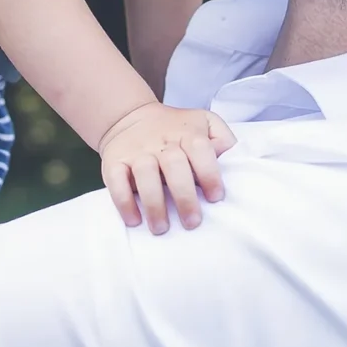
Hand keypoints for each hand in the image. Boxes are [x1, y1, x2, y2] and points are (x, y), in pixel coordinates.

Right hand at [98, 101, 235, 235]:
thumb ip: (222, 138)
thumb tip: (231, 161)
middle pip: (174, 165)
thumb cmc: (175, 129)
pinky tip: (134, 219)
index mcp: (187, 134)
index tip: (215, 198)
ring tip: (161, 228)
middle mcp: (161, 142)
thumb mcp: (204, 123)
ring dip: (154, 204)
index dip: (209, 174)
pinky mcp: (114, 162)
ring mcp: (137, 152)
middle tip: (192, 222)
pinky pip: (116, 181)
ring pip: (144, 174)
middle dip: (184, 196)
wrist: (130, 117)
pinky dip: (123, 202)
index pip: (200, 149)